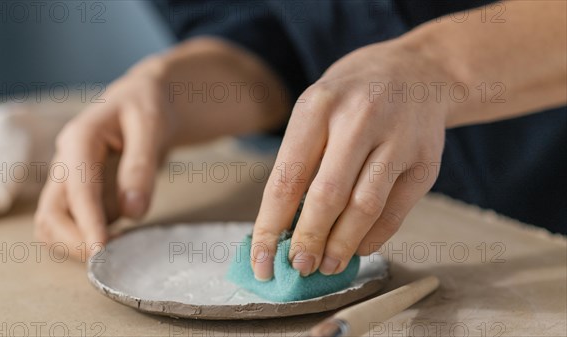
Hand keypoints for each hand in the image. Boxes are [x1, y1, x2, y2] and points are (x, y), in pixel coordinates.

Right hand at [34, 56, 172, 258]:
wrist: (142, 103)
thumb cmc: (146, 108)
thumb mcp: (152, 127)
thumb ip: (141, 166)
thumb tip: (133, 211)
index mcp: (79, 139)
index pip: (77, 190)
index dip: (88, 223)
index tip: (101, 251)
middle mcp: (65, 162)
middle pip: (50, 214)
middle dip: (74, 242)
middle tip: (112, 260)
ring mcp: (68, 180)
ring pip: (52, 224)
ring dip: (76, 245)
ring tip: (118, 251)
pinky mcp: (78, 195)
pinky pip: (72, 226)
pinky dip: (87, 240)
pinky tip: (119, 240)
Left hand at [251, 40, 449, 279]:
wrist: (419, 70)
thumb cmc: (353, 95)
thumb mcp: (317, 107)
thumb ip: (301, 159)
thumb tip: (283, 226)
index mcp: (318, 106)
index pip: (287, 178)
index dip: (270, 226)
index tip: (261, 260)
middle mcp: (358, 119)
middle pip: (327, 196)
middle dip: (307, 241)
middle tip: (297, 268)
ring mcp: (398, 139)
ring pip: (364, 208)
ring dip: (341, 246)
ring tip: (326, 265)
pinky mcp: (426, 161)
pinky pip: (395, 212)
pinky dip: (373, 238)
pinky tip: (357, 248)